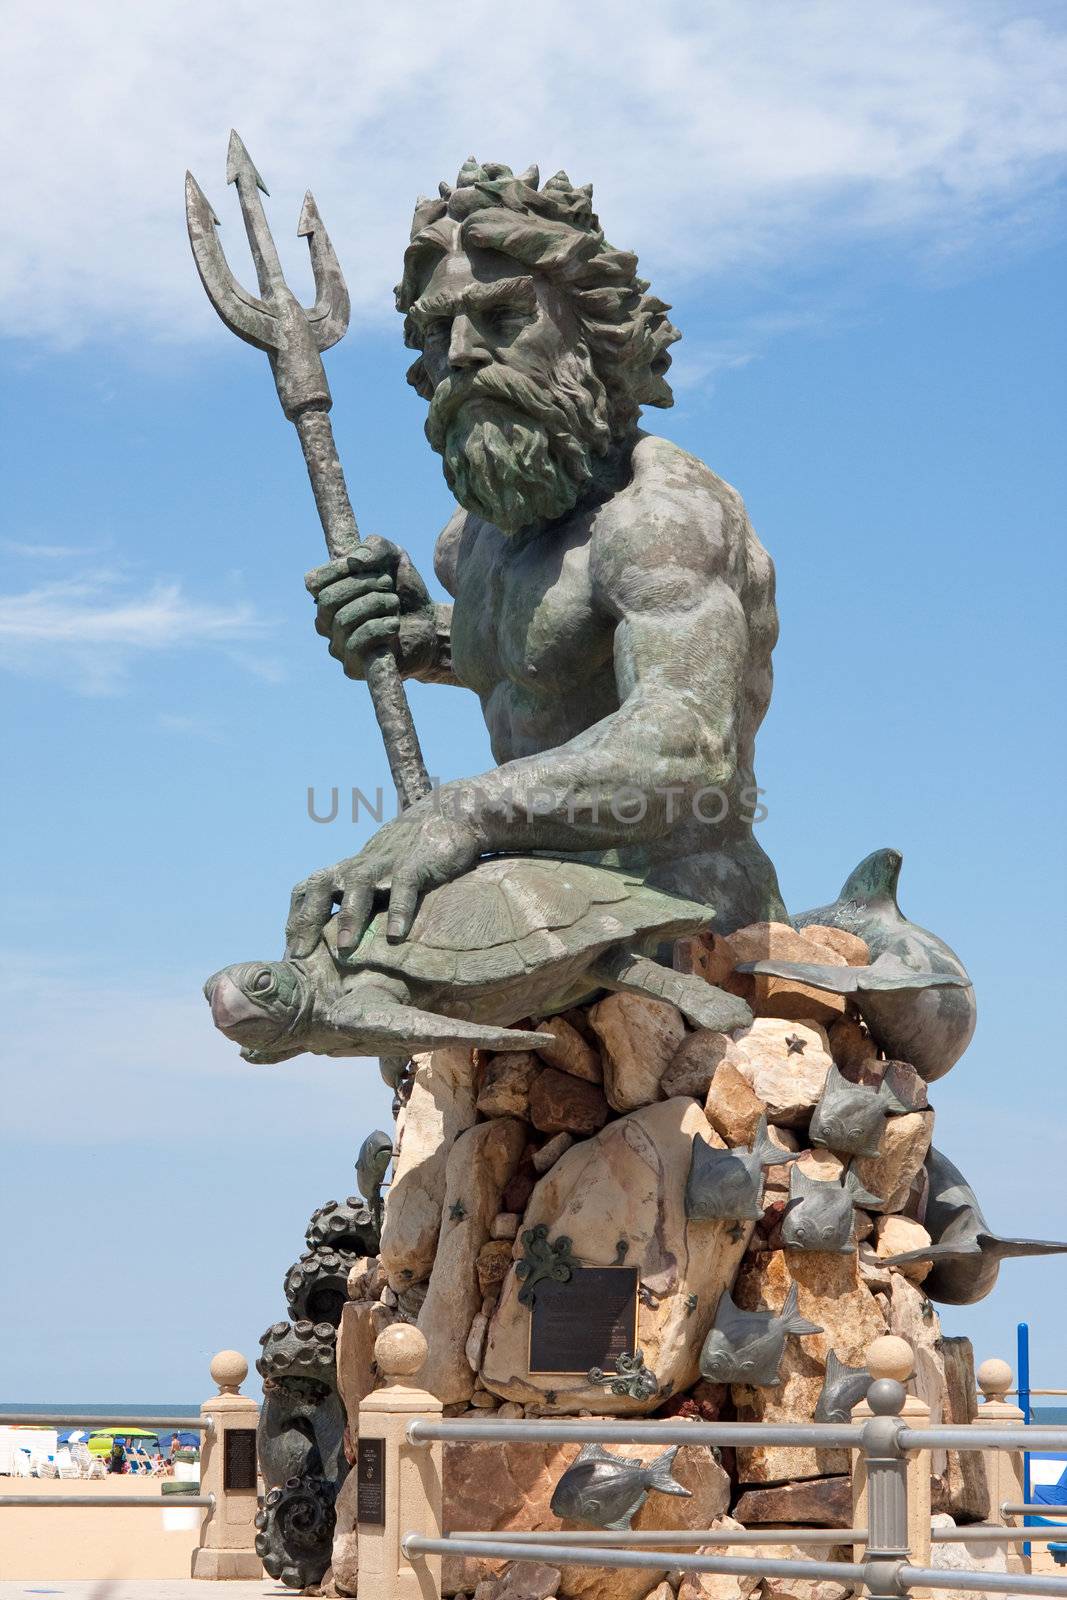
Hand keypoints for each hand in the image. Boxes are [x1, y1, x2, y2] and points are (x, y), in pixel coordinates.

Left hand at [286, 799, 483, 955]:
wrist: (449, 814)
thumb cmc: (414, 851)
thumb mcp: (382, 870)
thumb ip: (367, 895)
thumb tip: (352, 936)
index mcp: (350, 868)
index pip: (309, 889)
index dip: (296, 918)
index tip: (291, 951)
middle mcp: (361, 865)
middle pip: (321, 886)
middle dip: (307, 920)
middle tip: (300, 955)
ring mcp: (387, 863)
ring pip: (357, 886)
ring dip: (349, 918)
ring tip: (344, 947)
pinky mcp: (415, 862)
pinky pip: (403, 887)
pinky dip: (398, 911)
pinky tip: (396, 935)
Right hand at [306, 535, 436, 679]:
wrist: (432, 627)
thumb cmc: (406, 592)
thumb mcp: (394, 558)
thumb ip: (375, 547)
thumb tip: (353, 561)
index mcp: (328, 596)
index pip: (314, 582)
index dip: (340, 569)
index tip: (370, 565)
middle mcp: (326, 623)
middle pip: (328, 600)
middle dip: (363, 586)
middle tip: (389, 585)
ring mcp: (338, 647)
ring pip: (343, 620)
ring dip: (376, 605)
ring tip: (395, 605)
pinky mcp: (353, 667)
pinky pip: (355, 643)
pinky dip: (378, 628)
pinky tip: (394, 624)